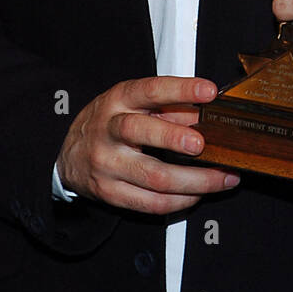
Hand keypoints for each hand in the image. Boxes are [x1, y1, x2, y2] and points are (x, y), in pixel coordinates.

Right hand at [57, 75, 239, 213]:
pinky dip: (181, 200)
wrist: (69, 156)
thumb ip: (168, 107)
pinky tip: (198, 194)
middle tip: (201, 143)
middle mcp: (109, 130)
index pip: (150, 90)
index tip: (208, 91)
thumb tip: (207, 112)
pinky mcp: (110, 193)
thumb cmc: (110, 124)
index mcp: (118, 100)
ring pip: (153, 176)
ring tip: (222, 177)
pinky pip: (151, 202)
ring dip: (194, 180)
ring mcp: (108, 164)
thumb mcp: (132, 105)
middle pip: (139, 131)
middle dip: (173, 137)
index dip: (180, 89)